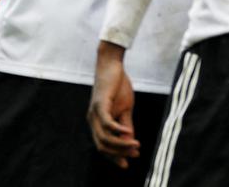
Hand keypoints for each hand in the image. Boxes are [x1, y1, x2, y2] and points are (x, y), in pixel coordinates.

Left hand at [88, 41, 139, 167]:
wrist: (111, 65)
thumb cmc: (118, 86)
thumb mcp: (125, 109)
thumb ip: (126, 126)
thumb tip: (130, 144)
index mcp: (97, 123)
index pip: (103, 146)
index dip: (115, 156)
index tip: (128, 163)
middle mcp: (92, 120)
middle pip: (102, 145)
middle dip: (119, 153)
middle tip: (135, 154)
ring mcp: (94, 113)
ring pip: (104, 137)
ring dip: (120, 144)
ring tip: (136, 145)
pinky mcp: (99, 104)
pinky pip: (107, 123)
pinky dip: (118, 130)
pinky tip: (129, 132)